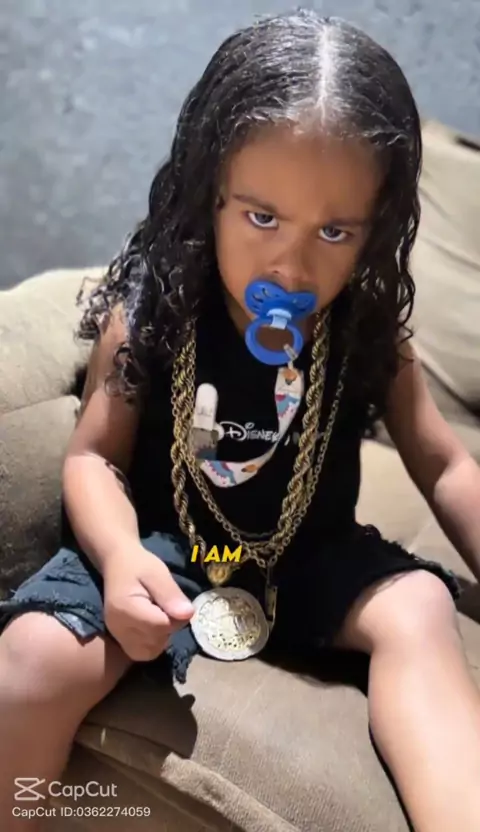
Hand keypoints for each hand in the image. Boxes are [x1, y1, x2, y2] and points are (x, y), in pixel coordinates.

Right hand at [103, 544, 194, 660]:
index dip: (175, 616)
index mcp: (126, 608)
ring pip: (150, 651)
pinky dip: (152, 643)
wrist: (117, 564)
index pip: (161, 626)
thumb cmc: (139, 565)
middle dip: (169, 626)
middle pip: (156, 641)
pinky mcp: (120, 641)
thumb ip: (171, 594)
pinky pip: (142, 652)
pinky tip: (153, 625)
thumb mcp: (158, 573)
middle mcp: (118, 628)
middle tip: (165, 605)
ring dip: (162, 637)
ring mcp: (117, 636)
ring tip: (159, 614)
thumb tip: (188, 614)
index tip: (172, 600)